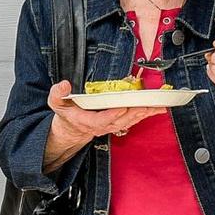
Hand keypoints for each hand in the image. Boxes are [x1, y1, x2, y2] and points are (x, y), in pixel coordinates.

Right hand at [47, 80, 168, 139]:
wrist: (72, 129)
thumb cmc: (66, 113)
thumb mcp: (56, 103)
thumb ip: (57, 94)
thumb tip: (64, 85)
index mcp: (87, 121)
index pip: (101, 120)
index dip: (112, 114)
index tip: (122, 107)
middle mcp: (102, 126)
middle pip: (121, 120)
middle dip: (135, 113)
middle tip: (147, 105)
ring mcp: (111, 125)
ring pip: (130, 121)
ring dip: (144, 114)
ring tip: (158, 106)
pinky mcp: (118, 122)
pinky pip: (134, 119)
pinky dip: (146, 114)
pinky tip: (158, 108)